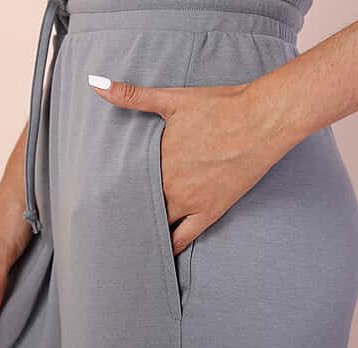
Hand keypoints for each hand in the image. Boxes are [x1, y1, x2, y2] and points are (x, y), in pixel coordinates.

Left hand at [90, 76, 290, 254]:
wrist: (263, 120)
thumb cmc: (220, 107)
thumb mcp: (172, 98)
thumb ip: (131, 96)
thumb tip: (95, 83)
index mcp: (156, 161)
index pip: (123, 184)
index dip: (110, 193)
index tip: (97, 199)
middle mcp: (169, 186)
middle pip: (138, 207)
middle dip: (125, 213)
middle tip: (110, 222)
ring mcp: (190, 202)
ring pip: (157, 226)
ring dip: (144, 232)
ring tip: (131, 240)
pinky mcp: (211, 211)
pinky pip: (185, 238)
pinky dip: (170, 248)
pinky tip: (160, 254)